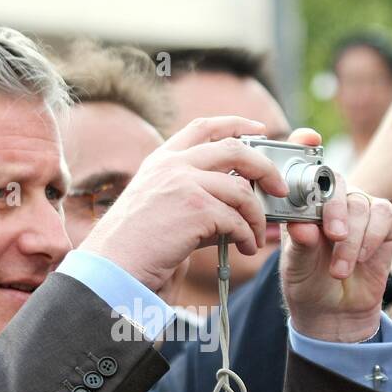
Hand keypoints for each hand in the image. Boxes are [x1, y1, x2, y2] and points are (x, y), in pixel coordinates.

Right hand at [80, 116, 286, 293]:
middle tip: (278, 187)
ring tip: (256, 236)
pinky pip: (236, 219)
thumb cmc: (134, 245)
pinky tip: (244, 247)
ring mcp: (183, 183)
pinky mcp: (195, 209)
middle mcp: (172, 165)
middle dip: (264, 167)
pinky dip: (247, 235)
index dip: (236, 124)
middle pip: (234, 149)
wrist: (113, 267)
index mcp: (162, 160)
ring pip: (240, 189)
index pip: (204, 127)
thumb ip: (193, 195)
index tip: (259, 129)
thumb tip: (232, 203)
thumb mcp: (159, 205)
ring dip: (256, 215)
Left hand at [281, 127, 391, 342]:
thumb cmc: (306, 282)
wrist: (331, 312)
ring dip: (352, 239)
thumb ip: (298, 242)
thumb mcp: (294, 264)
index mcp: (303, 201)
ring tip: (339, 269)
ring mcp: (358, 208)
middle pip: (338, 181)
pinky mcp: (384, 223)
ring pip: (361, 204)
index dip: (305, 146)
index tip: (308, 138)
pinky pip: (383, 216)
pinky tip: (361, 259)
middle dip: (335, 209)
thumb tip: (303, 226)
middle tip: (332, 236)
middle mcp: (331, 199)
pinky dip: (372, 238)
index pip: (304, 166)